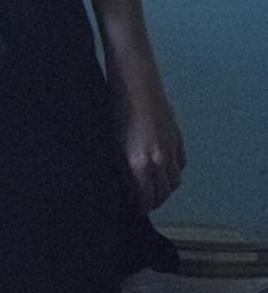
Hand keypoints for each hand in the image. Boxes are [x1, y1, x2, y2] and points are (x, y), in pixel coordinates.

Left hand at [112, 80, 185, 213]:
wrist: (135, 83)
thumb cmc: (114, 110)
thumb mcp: (111, 143)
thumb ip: (120, 168)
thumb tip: (123, 186)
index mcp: (140, 163)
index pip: (145, 198)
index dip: (140, 207)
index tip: (133, 209)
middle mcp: (160, 160)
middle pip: (163, 193)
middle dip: (153, 201)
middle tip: (141, 203)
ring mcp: (171, 149)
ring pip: (175, 181)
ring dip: (165, 189)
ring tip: (152, 190)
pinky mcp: (178, 137)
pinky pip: (180, 164)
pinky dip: (174, 171)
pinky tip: (163, 170)